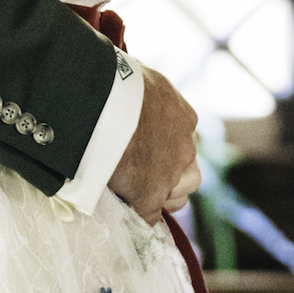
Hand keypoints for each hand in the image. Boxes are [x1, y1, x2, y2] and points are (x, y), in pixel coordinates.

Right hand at [107, 67, 199, 223]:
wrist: (104, 102)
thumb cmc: (114, 80)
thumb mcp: (139, 76)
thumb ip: (143, 91)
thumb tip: (127, 81)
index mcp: (184, 116)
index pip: (183, 141)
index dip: (166, 151)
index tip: (148, 151)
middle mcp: (185, 146)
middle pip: (189, 172)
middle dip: (174, 177)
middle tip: (148, 175)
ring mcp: (171, 174)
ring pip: (180, 196)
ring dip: (164, 197)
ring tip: (140, 194)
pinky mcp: (151, 195)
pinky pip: (152, 216)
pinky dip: (141, 215)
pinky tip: (127, 211)